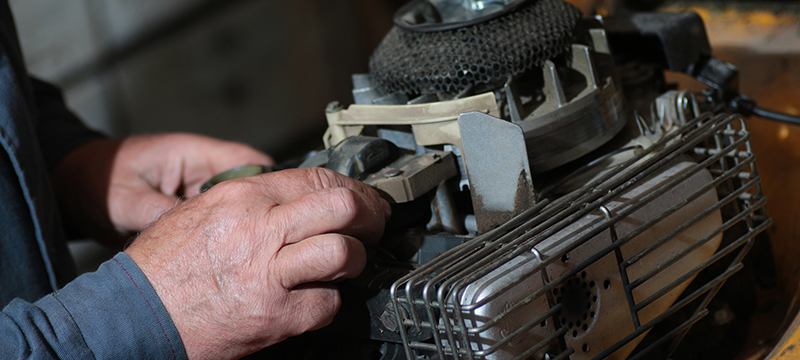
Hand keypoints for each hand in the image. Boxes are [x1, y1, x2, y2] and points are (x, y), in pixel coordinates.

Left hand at [53, 133, 273, 244]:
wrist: (74, 185)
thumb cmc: (96, 182)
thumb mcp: (127, 201)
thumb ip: (163, 215)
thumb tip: (201, 240)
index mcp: (195, 153)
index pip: (253, 163)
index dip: (275, 188)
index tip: (282, 216)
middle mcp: (205, 168)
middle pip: (256, 188)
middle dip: (265, 213)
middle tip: (270, 244)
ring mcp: (202, 188)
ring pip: (243, 206)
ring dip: (247, 226)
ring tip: (253, 254)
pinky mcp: (195, 206)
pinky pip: (223, 219)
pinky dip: (229, 235)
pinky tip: (230, 258)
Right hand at [125, 168, 390, 358]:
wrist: (133, 315)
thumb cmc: (162, 266)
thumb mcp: (201, 210)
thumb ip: (251, 199)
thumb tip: (297, 196)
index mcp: (242, 196)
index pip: (317, 178)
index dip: (353, 189)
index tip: (362, 200)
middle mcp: (259, 228)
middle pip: (343, 207)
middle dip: (371, 216)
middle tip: (375, 226)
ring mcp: (268, 274)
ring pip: (344, 252)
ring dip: (356, 260)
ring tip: (349, 264)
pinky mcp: (273, 316)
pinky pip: (327, 303)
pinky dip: (329, 302)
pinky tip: (317, 298)